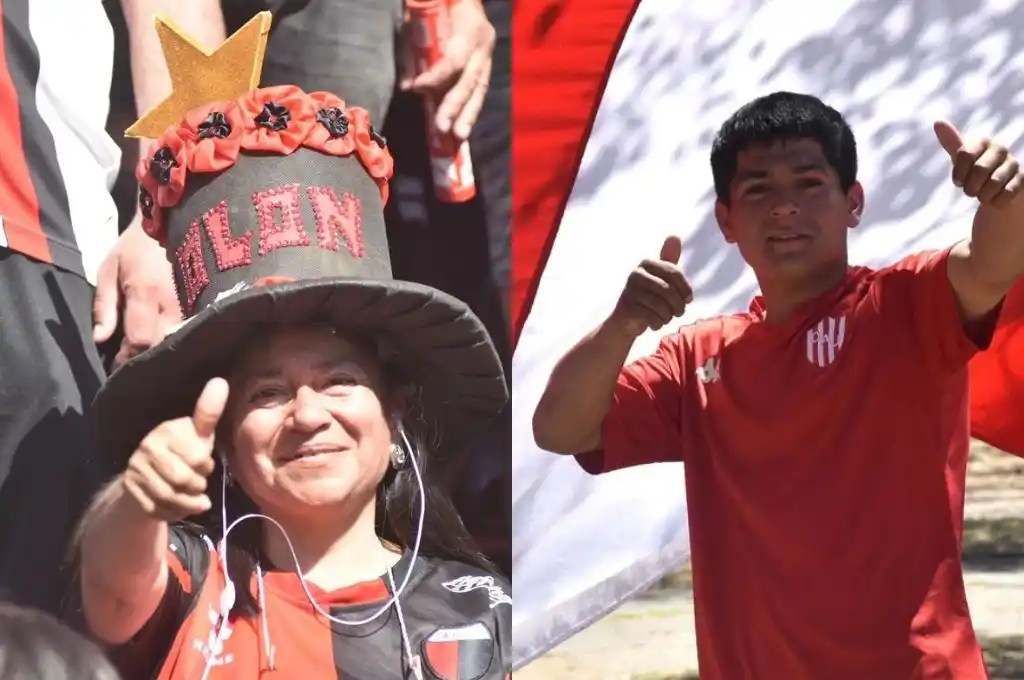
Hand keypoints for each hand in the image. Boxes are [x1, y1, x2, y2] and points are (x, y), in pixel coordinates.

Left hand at [93, 214, 181, 366]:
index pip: (141, 339)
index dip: (129, 355)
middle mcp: (171, 303)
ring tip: (146, 344)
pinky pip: (186, 329)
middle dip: (144, 353)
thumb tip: (100, 338)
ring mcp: (189, 304)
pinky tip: (163, 335)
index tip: (119, 359)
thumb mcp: (108, 270)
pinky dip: (173, 337)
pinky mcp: (198, 303)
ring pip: (176, 339)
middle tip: (130, 353)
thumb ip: (104, 305)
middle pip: (160, 344)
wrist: (167, 225)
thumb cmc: (133, 248)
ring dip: (159, 346)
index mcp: (145, 294)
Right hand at [121, 378, 228, 522]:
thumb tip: (221, 382)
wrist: (146, 478)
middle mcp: (146, 448)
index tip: (202, 463)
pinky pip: (160, 511)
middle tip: (198, 483)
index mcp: (165, 431)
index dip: (205, 466)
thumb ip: (209, 412)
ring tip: (193, 498)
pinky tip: (177, 506)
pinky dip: (174, 513)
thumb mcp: (198, 434)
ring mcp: (135, 471)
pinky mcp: (130, 492)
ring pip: (173, 498)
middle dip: (198, 486)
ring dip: (189, 503)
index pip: (198, 458)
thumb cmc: (181, 453)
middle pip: (186, 480)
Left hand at [401, 0, 495, 141]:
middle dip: (455, 106)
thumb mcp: (419, 19)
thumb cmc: (437, 4)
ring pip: (480, 89)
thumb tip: (407, 86)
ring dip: (468, 115)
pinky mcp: (487, 64)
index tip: (417, 88)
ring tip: (460, 137)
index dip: (437, 77)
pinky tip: (464, 126)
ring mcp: (488, 55)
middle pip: (470, 80)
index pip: (455, 59)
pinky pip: (480, 90)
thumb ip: (413, 51)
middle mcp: (484, 44)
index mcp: (470, 29)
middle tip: (443, 128)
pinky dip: (471, 109)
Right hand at [609, 235, 692, 337]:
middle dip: (678, 306)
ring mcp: (629, 290)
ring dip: (668, 316)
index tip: (688, 300)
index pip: (675, 273)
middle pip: (669, 290)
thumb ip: (668, 261)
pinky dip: (657, 324)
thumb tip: (674, 236)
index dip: (686, 289)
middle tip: (678, 313)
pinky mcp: (626, 307)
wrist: (624, 322)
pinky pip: (652, 316)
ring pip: (661, 305)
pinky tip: (654, 324)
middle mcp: (636, 274)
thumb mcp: (661, 278)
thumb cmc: (648, 298)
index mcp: (646, 264)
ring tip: (666, 318)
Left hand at [934, 121, 1023, 206]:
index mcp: (983, 142)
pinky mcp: (1022, 179)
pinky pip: (1006, 193)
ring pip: (993, 183)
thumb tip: (938, 122)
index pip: (964, 155)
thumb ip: (951, 142)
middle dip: (970, 187)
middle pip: (979, 170)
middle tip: (971, 191)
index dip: (958, 174)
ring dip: (983, 195)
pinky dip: (996, 201)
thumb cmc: (975, 172)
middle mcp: (1000, 149)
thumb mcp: (961, 160)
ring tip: (983, 195)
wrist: (998, 191)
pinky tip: (995, 199)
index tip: (959, 182)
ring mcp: (1013, 164)